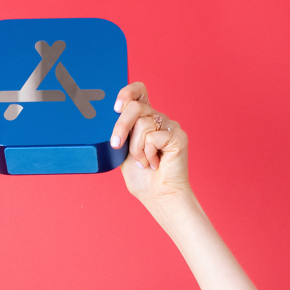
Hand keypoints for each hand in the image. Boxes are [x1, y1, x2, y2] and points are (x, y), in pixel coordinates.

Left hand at [111, 82, 191, 209]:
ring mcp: (170, 127)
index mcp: (146, 120)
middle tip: (116, 145)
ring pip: (142, 123)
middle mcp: (159, 120)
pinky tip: (156, 164)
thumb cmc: (143, 179)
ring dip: (136, 148)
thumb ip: (120, 131)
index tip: (116, 108)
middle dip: (121, 127)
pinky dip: (148, 153)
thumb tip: (111, 116)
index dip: (128, 93)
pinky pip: (153, 136)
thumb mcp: (123, 151)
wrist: (159, 197)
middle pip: (135, 107)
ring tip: (144, 162)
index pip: (139, 92)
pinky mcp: (178, 136)